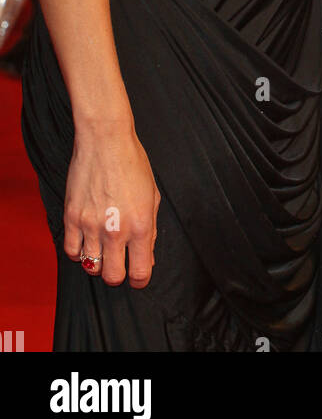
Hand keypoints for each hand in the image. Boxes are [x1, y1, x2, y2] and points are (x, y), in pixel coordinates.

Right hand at [64, 123, 161, 287]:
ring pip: (91, 267)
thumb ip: (150, 229)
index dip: (141, 278)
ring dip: (99, 262)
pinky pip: (71, 251)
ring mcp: (91, 225)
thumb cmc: (133, 163)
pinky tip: (87, 240)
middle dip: (118, 274)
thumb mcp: (153, 196)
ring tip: (103, 247)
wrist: (105, 140)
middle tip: (120, 262)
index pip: (141, 272)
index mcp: (141, 225)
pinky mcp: (71, 217)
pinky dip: (79, 251)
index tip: (139, 274)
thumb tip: (148, 256)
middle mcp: (116, 230)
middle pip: (113, 277)